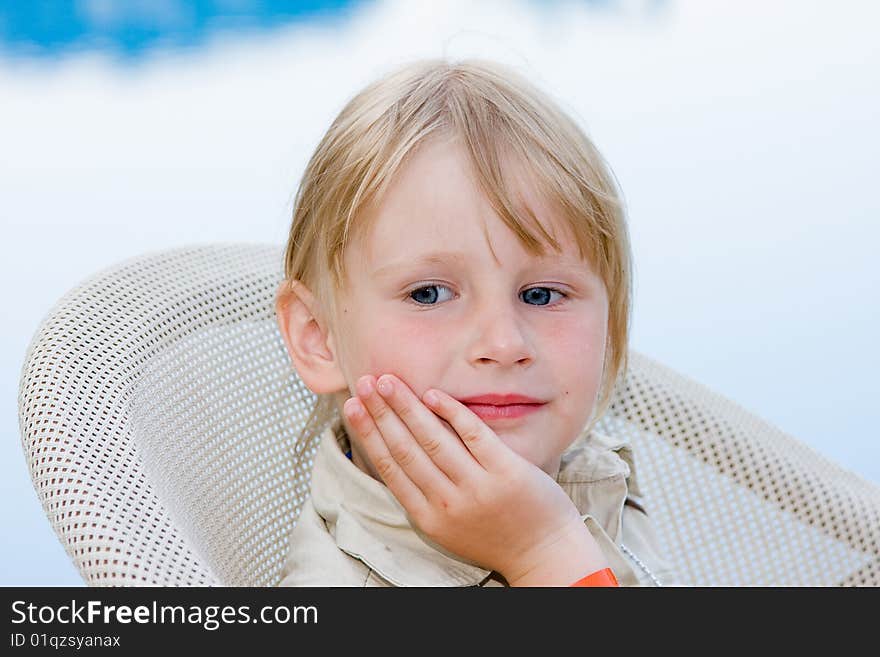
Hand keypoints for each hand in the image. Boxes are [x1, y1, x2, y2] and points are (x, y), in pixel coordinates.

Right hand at [343, 373, 609, 585]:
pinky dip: (451, 412)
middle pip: (405, 449)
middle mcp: (447, 503)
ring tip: (387, 381)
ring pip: (433, 440)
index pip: (390, 468)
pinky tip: (433, 394)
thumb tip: (398, 453)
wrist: (544, 554)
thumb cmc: (496, 536)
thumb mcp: (449, 526)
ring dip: (406, 406)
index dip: (368, 434)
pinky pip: (474, 435)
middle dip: (380, 413)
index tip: (352, 408)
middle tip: (363, 383)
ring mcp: (477, 487)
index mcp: (428, 517)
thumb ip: (425, 494)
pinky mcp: (507, 473)